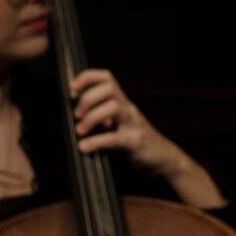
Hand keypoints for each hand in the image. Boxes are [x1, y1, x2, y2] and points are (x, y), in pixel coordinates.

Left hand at [70, 68, 188, 179]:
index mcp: (122, 102)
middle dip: (87, 99)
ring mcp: (133, 124)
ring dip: (91, 117)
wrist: (164, 157)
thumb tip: (73, 116)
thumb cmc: (135, 141)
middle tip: (77, 116)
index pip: (106, 78)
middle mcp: (128, 108)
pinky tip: (85, 147)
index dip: (87, 78)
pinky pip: (115, 138)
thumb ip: (100, 118)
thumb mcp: (117, 124)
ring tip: (81, 131)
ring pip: (113, 106)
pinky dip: (96, 141)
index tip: (72, 89)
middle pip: (109, 88)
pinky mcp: (135, 142)